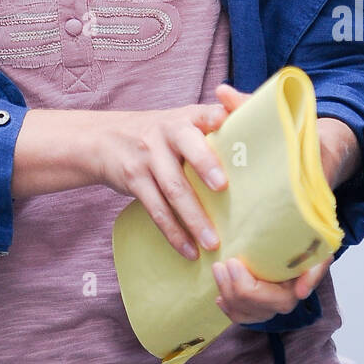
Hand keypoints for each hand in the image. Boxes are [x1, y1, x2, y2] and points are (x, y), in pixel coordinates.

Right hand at [92, 98, 244, 259]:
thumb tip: (259, 132)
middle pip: (187, 147)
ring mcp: (148, 155)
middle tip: (222, 188)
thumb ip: (214, 125)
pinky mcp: (134, 179)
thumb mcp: (182, 120)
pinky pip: (155, 209)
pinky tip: (189, 250)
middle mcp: (167, 131)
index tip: (226, 121)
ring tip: (214, 242)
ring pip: (173, 187)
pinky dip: (173, 233)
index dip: (217, 116)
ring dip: (194, 217)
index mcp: (186, 117)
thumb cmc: (159, 134)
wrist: (104, 138)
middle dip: (204, 165)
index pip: (205, 113)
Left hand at [211, 82, 338, 321]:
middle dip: (257, 290)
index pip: (322, 251)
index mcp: (312, 211)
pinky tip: (222, 300)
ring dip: (247, 301)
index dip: (311, 271)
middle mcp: (303, 242)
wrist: (310, 160)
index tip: (298, 285)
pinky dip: (244, 307)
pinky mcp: (270, 268)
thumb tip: (223, 91)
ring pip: (275, 302)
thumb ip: (250, 108)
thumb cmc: (293, 146)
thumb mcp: (279, 125)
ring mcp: (287, 259)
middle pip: (290, 288)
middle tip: (226, 271)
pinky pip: (261, 302)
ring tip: (219, 284)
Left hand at [212, 252, 333, 324]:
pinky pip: (239, 317)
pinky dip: (227, 306)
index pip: (264, 297)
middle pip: (247, 304)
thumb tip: (301, 293)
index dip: (242, 284)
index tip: (233, 262)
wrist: (301, 244)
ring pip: (240, 312)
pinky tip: (220, 297)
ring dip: (225, 292)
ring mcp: (268, 309)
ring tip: (218, 270)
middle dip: (230, 285)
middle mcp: (280, 305)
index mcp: (291, 293)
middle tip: (222, 263)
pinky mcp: (258, 309)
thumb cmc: (305, 246)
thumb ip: (315, 270)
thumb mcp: (316, 252)